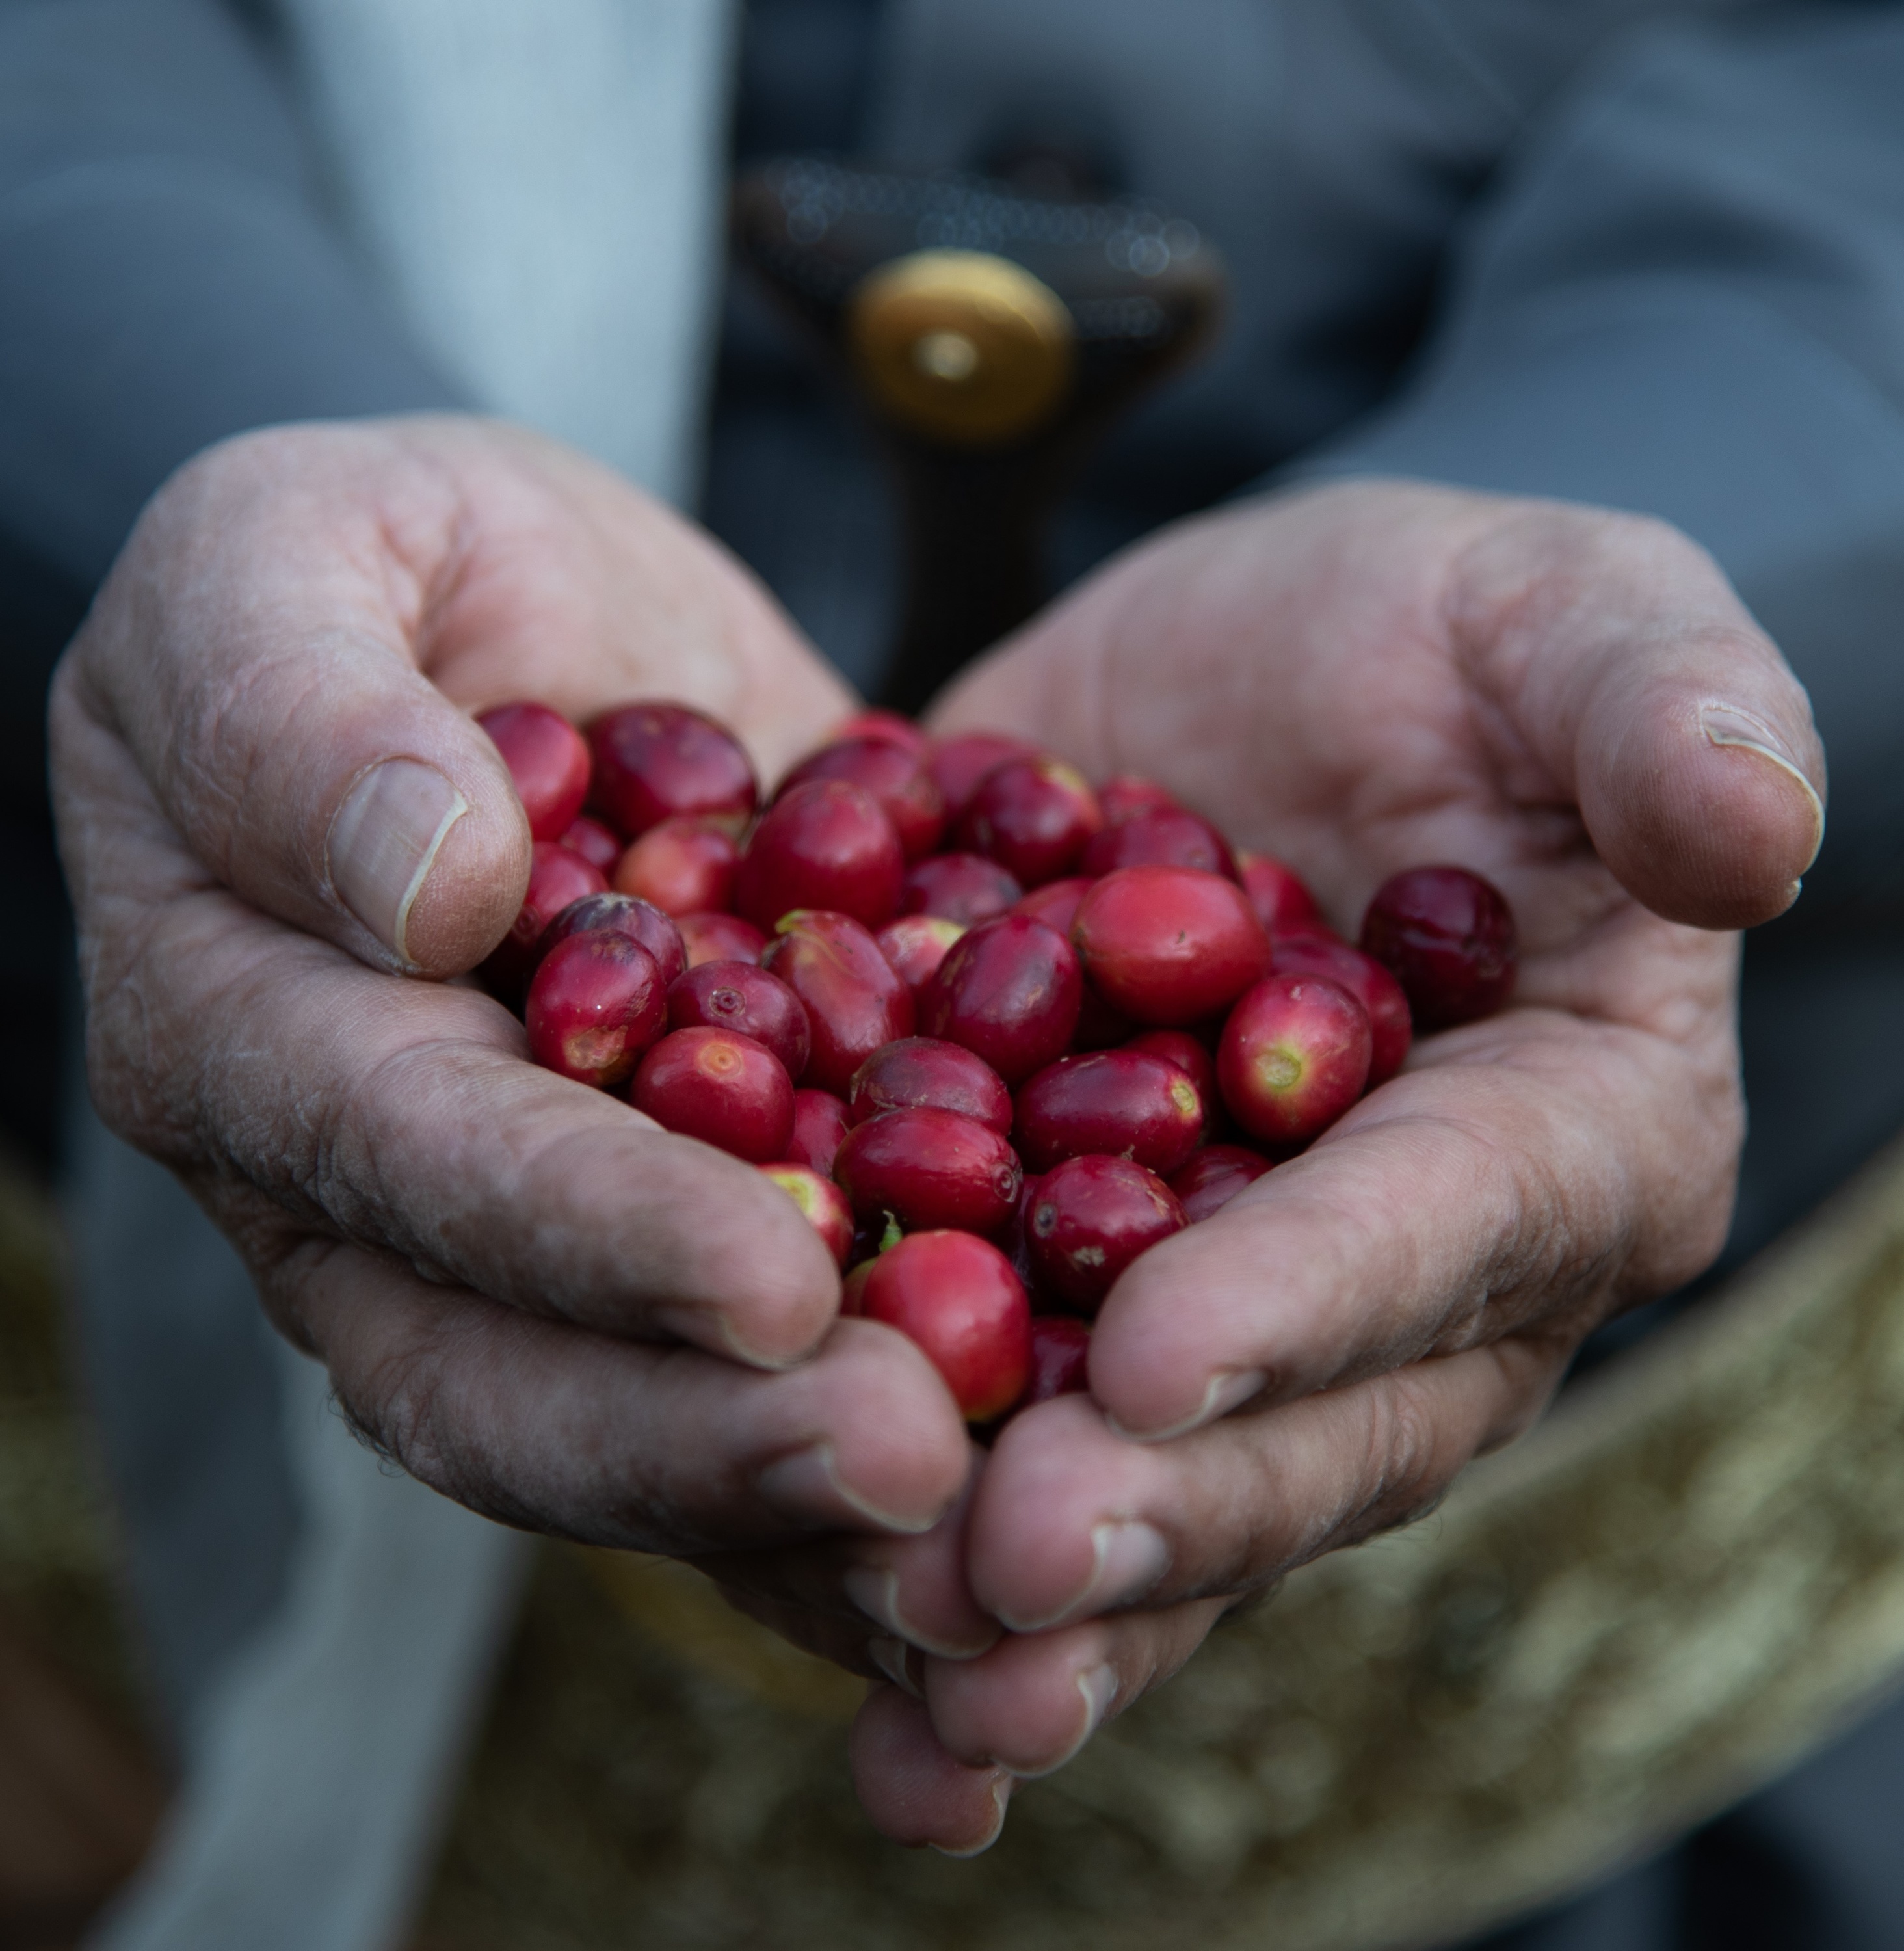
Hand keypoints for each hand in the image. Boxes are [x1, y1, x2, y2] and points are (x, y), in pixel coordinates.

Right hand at [50, 416, 975, 1566]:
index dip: (582, 1233)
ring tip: (1005, 1530)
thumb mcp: (289, 554)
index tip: (774, 1282)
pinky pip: (771, 1377)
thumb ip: (299, 701)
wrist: (527, 627)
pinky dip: (885, 1460)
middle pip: (514, 1374)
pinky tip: (1043, 1501)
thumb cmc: (374, 567)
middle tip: (923, 1472)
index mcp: (252, 1034)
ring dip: (818, 1507)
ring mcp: (543, 1241)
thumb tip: (422, 886)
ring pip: (649, 1424)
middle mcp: (383, 1197)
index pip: (411, 1161)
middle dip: (714, 1441)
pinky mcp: (697, 1231)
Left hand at [824, 479, 1824, 1848]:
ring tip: (898, 1651)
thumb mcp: (1558, 614)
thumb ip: (1654, 703)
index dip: (1312, 1302)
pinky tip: (807, 1612)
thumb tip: (1748, 828)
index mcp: (1562, 1135)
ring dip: (1025, 1592)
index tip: (1152, 1359)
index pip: (1447, 1233)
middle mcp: (1410, 1285)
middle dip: (1156, 1504)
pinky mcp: (1073, 1290)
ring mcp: (1232, 1312)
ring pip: (1152, 1484)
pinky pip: (1002, 1428)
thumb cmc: (1439, 643)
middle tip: (994, 1571)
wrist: (1242, 684)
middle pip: (1302, 1425)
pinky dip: (903, 1518)